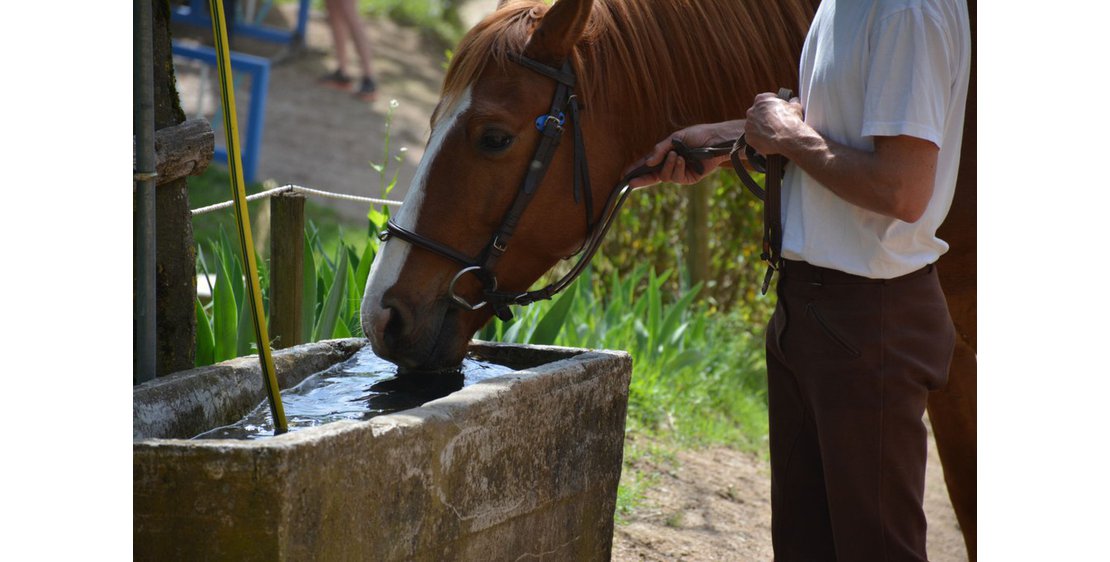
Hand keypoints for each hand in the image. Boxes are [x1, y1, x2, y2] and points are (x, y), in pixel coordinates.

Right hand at [625, 120, 743, 188]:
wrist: (716, 139)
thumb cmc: (697, 135)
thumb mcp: (675, 138)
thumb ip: (660, 149)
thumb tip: (648, 162)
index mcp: (666, 156)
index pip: (648, 166)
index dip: (636, 171)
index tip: (624, 176)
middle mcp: (671, 166)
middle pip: (652, 176)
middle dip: (642, 178)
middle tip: (631, 181)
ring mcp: (680, 173)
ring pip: (665, 176)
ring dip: (668, 165)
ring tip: (676, 155)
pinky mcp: (690, 178)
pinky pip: (677, 178)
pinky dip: (677, 168)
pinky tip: (682, 159)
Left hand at [743, 93, 803, 155]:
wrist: (787, 140)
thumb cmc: (790, 122)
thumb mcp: (795, 107)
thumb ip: (792, 103)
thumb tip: (793, 102)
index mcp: (761, 100)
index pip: (766, 99)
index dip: (774, 104)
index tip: (779, 109)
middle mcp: (752, 111)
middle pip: (759, 113)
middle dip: (767, 117)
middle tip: (777, 122)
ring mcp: (749, 125)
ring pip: (755, 125)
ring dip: (762, 128)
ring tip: (774, 133)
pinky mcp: (749, 137)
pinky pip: (754, 137)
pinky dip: (760, 138)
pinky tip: (770, 140)